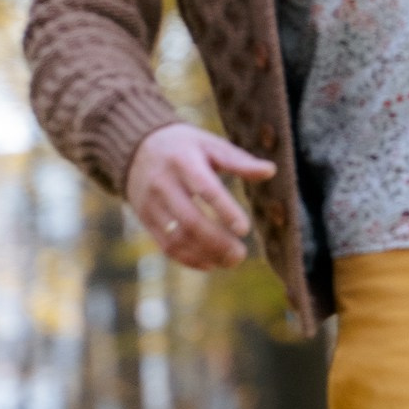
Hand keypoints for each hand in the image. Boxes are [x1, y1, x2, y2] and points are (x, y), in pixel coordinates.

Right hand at [125, 123, 273, 270]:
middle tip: (241, 255)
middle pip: (189, 220)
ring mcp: (151, 204)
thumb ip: (239, 160)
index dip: (225, 210)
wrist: (137, 148)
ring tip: (231, 261)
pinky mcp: (145, 219)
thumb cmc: (184, 146)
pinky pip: (166, 245)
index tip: (244, 229)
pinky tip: (211, 263)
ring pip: (177, 237)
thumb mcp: (210, 144)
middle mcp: (163, 184)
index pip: (205, 188)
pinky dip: (189, 259)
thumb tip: (270, 171)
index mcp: (183, 161)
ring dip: (205, 254)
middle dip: (217, 241)